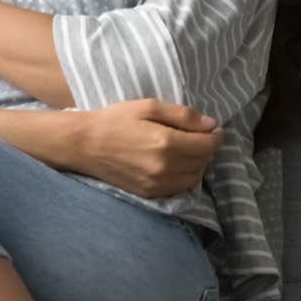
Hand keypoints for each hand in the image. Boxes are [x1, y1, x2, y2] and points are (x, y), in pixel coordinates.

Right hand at [75, 99, 225, 198]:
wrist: (84, 144)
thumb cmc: (115, 120)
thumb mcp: (149, 106)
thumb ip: (183, 116)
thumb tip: (211, 125)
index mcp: (166, 143)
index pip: (207, 146)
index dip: (216, 136)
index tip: (214, 129)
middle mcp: (164, 168)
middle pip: (203, 163)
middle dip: (207, 149)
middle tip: (200, 137)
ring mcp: (156, 184)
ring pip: (194, 179)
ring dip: (198, 165)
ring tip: (188, 151)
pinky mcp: (148, 194)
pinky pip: (178, 189)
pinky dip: (184, 178)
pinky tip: (176, 165)